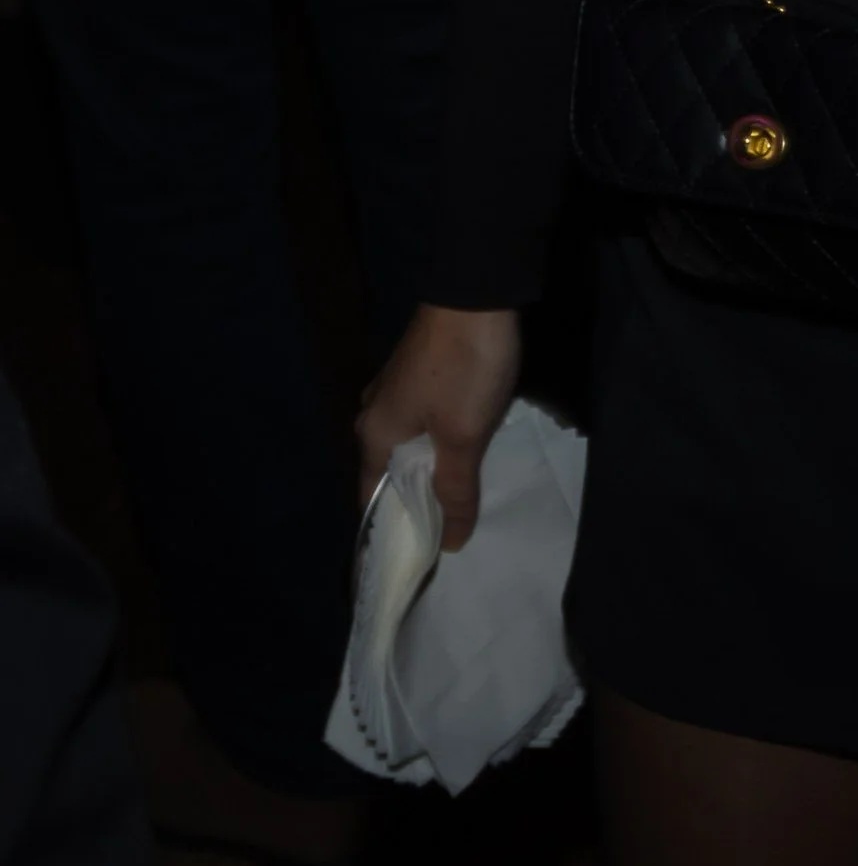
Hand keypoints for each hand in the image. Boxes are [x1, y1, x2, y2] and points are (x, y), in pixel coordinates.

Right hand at [357, 305, 520, 551]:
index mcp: (374, 435)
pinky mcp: (422, 378)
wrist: (477, 290)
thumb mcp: (464, 435)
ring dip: (429, 482)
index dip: (385, 539)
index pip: (371, 505)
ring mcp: (398, 393)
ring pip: (409, 453)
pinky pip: (424, 430)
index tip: (397, 575)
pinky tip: (463, 465)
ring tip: (454, 517)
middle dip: (412, 513)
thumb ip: (456, 490)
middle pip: (390, 479)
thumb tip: (451, 541)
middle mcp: (376, 416)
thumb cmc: (465, 367)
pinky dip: (439, 454)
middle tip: (436, 552)